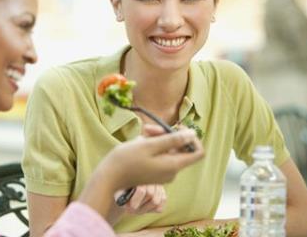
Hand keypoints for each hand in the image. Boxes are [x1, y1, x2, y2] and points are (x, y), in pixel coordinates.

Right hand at [79, 127, 203, 222]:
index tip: (177, 128)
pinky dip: (153, 146)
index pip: (198, 152)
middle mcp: (171, 171)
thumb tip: (192, 134)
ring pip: (168, 149)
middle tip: (149, 128)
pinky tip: (140, 141)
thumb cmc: (126, 160)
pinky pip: (160, 155)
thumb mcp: (149, 145)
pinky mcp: (154, 172)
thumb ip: (172, 140)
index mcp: (173, 165)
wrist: (109, 178)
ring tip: (142, 133)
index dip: (192, 138)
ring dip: (158, 138)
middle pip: (180, 148)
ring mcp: (163, 172)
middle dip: (168, 134)